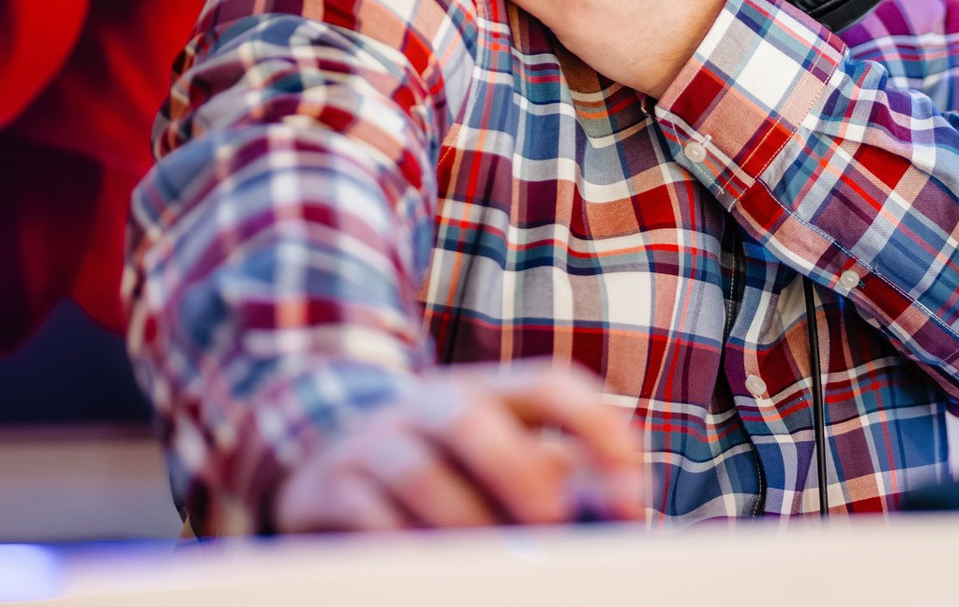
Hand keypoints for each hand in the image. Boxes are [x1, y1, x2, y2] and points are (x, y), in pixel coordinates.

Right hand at [270, 362, 645, 531]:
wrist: (326, 459)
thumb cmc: (445, 472)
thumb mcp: (500, 464)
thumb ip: (559, 483)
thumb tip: (620, 519)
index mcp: (487, 393)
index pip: (549, 386)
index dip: (597, 428)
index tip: (632, 489)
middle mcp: (429, 406)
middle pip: (470, 415)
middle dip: (516, 470)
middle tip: (552, 524)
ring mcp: (374, 443)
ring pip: (417, 470)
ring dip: (462, 521)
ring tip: (496, 565)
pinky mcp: (329, 487)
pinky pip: (365, 514)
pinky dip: (401, 545)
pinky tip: (430, 572)